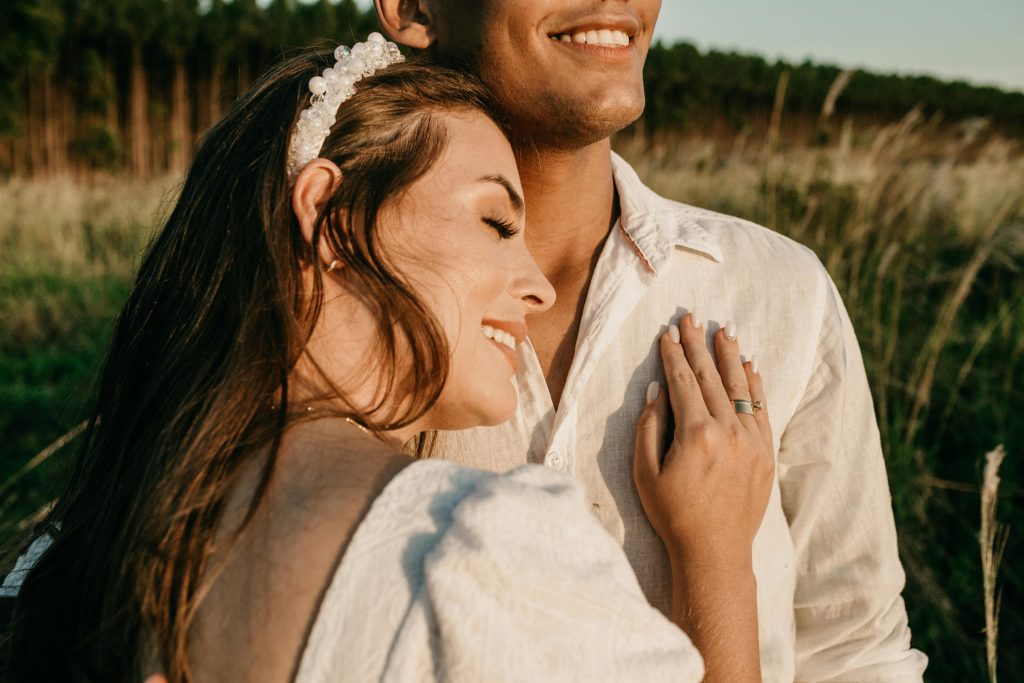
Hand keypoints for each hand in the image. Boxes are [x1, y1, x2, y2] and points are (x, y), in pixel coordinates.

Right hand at [634, 313, 773, 570]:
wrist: (715, 551)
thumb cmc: (673, 513)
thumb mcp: (645, 472)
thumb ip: (649, 426)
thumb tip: (656, 389)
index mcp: (696, 433)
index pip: (682, 382)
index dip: (673, 355)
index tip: (667, 333)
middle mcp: (728, 431)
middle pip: (710, 377)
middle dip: (698, 345)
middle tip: (691, 318)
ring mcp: (751, 441)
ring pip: (740, 387)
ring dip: (729, 356)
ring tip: (723, 330)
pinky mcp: (765, 452)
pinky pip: (761, 408)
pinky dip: (756, 384)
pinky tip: (749, 365)